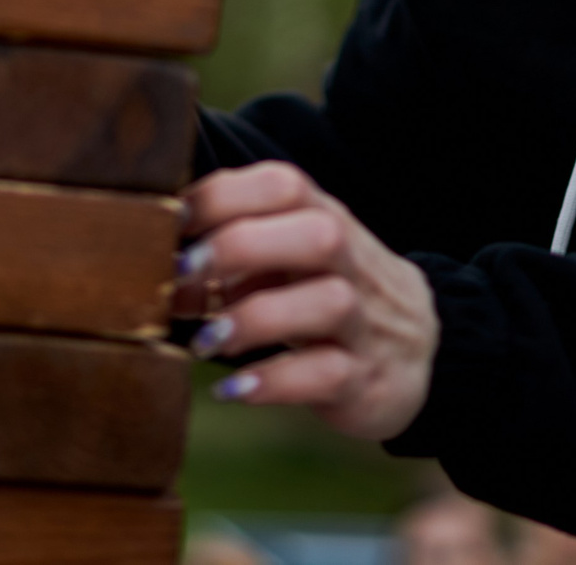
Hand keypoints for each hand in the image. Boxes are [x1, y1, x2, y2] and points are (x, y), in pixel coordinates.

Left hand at [174, 161, 437, 439]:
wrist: (423, 350)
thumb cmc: (325, 292)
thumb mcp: (288, 260)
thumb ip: (230, 254)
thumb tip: (152, 266)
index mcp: (325, 219)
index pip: (284, 184)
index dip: (222, 196)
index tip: (170, 224)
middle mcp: (352, 263)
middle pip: (316, 233)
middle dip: (240, 247)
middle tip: (181, 276)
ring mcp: (366, 321)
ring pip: (329, 302)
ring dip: (255, 319)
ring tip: (205, 341)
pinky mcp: (367, 378)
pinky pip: (329, 374)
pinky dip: (274, 382)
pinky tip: (234, 391)